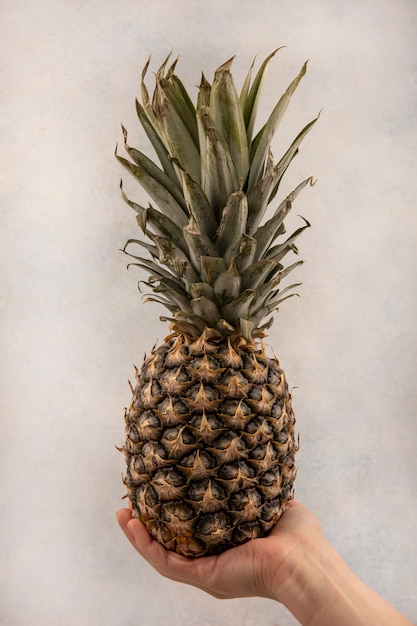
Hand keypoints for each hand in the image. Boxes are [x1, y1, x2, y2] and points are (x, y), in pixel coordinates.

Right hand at [116, 500, 320, 600]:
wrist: (303, 558)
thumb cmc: (298, 536)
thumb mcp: (271, 504)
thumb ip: (256, 488)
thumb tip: (249, 463)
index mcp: (227, 549)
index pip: (191, 535)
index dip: (171, 518)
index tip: (157, 494)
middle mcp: (213, 564)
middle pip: (170, 546)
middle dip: (147, 527)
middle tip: (131, 506)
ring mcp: (206, 573)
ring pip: (161, 556)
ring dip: (139, 537)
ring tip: (122, 516)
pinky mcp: (204, 577)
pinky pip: (166, 563)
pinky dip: (146, 546)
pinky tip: (133, 526)